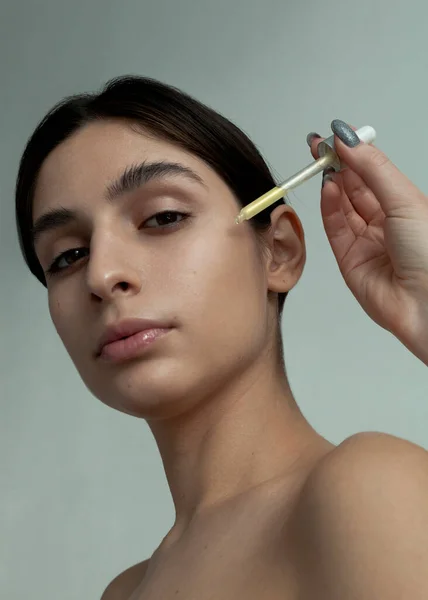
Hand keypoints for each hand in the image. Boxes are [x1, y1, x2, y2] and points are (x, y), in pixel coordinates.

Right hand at [307, 120, 427, 364]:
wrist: (424, 302)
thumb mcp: (404, 199)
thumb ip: (372, 168)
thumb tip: (347, 140)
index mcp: (404, 206)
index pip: (373, 173)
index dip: (354, 153)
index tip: (335, 135)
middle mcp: (385, 223)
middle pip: (354, 187)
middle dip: (337, 165)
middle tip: (320, 146)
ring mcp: (365, 241)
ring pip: (341, 206)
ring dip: (331, 183)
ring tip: (322, 164)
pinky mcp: (348, 260)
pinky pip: (334, 228)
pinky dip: (328, 207)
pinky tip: (327, 188)